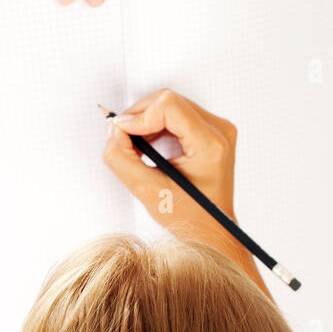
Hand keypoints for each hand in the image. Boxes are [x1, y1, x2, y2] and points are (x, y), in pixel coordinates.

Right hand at [103, 88, 240, 252]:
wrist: (212, 230)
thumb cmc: (191, 219)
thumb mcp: (149, 193)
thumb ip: (123, 160)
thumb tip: (112, 132)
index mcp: (211, 145)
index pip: (169, 106)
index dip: (139, 116)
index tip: (121, 132)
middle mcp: (220, 131)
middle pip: (169, 101)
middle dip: (140, 118)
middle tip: (123, 140)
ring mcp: (218, 129)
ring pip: (171, 105)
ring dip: (147, 122)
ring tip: (136, 148)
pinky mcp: (211, 131)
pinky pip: (177, 114)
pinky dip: (157, 126)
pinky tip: (149, 146)